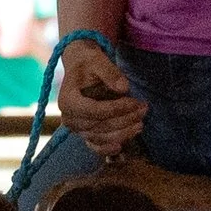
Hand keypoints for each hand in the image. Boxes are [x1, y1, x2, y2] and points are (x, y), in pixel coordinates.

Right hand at [56, 36, 145, 158]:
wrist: (81, 70)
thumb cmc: (88, 63)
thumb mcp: (98, 60)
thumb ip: (110, 72)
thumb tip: (124, 88)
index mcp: (67, 100)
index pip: (94, 111)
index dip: (116, 109)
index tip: (135, 102)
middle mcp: (69, 119)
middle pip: (100, 126)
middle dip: (125, 119)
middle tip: (144, 109)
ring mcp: (77, 129)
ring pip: (101, 138)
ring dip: (123, 133)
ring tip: (141, 123)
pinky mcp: (84, 134)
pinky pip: (96, 147)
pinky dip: (108, 149)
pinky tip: (121, 147)